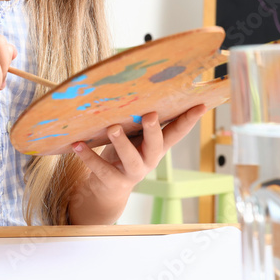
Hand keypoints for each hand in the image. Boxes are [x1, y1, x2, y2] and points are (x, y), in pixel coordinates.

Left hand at [69, 104, 209, 223]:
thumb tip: (138, 90)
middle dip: (153, 130)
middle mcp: (149, 160)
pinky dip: (89, 156)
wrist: (108, 189)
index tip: (201, 105)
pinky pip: (102, 169)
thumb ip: (138, 122)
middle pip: (156, 145)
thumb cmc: (123, 153)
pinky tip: (77, 145)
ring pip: (131, 159)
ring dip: (122, 143)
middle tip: (149, 115)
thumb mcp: (134, 137)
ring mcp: (133, 172)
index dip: (190, 120)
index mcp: (157, 146)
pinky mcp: (114, 181)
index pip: (177, 132)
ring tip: (113, 128)